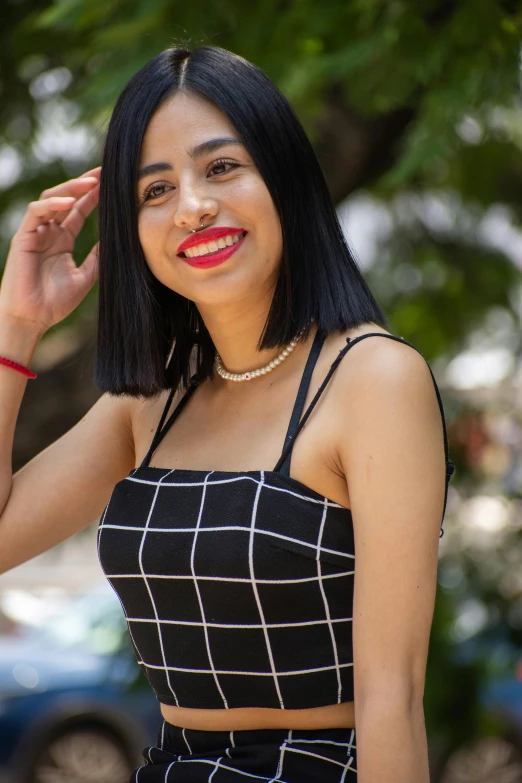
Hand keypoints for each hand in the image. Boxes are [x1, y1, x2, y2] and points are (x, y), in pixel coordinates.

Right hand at [0, 167, 100, 334]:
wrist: (33, 318)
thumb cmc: (56, 302)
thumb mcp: (86, 277)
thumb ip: (98, 257)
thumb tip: (117, 240)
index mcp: (63, 240)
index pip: (79, 210)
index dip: (94, 196)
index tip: (114, 184)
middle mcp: (49, 232)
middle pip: (67, 198)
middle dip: (85, 184)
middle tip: (105, 172)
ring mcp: (36, 232)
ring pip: (52, 199)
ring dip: (71, 188)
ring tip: (93, 181)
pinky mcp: (24, 237)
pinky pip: (36, 212)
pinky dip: (53, 204)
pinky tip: (70, 201)